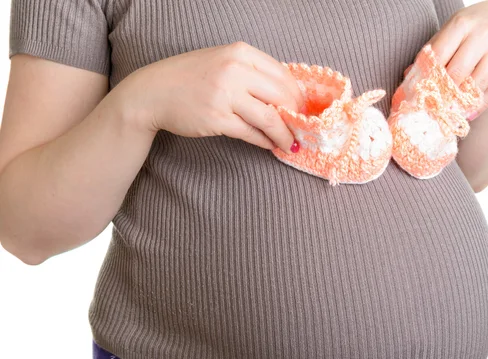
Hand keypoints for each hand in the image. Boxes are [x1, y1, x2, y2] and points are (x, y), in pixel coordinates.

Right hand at [125, 41, 303, 153]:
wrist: (153, 92)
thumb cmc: (190, 78)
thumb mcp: (222, 62)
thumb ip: (252, 73)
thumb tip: (285, 96)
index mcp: (240, 53)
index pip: (282, 74)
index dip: (297, 96)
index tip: (303, 109)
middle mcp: (235, 70)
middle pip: (281, 96)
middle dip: (296, 116)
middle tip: (301, 129)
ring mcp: (225, 95)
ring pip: (269, 118)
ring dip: (284, 134)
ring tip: (291, 144)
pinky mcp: (217, 119)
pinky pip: (251, 133)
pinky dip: (265, 141)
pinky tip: (271, 145)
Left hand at [426, 0, 487, 118]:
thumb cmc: (472, 28)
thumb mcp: (452, 32)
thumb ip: (433, 52)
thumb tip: (409, 76)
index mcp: (462, 24)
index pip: (439, 55)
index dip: (428, 77)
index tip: (419, 93)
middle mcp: (484, 34)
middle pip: (457, 72)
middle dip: (443, 92)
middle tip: (433, 108)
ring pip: (476, 85)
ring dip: (461, 102)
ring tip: (449, 113)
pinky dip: (478, 104)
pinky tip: (467, 112)